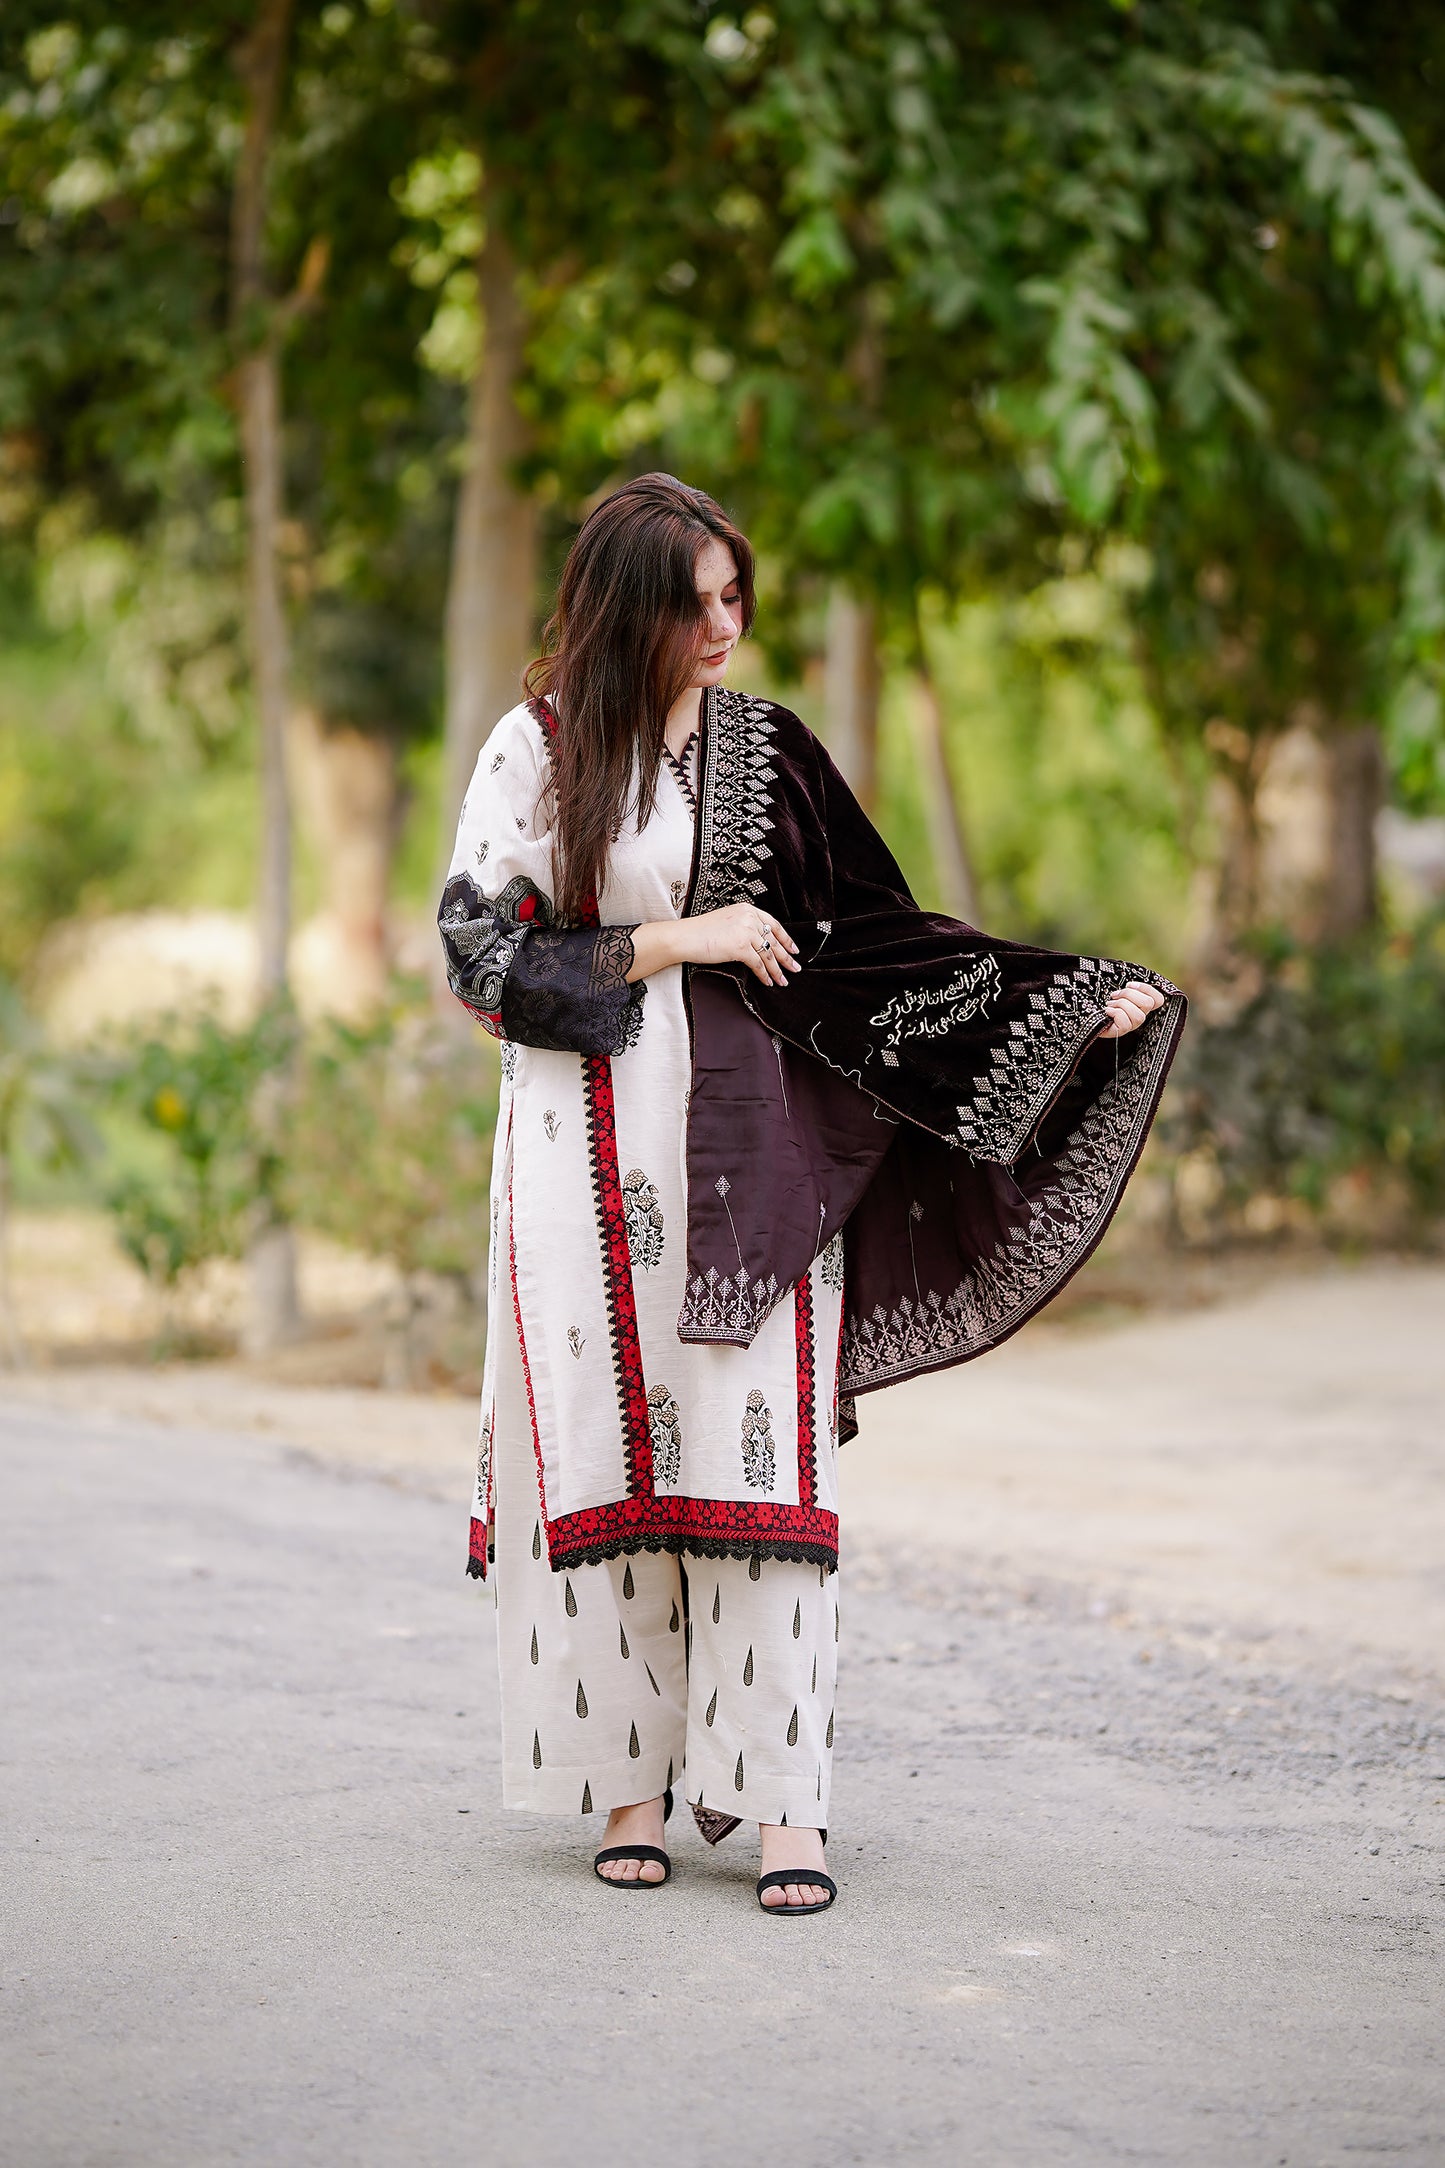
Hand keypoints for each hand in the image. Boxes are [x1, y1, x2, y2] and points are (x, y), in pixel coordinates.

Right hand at [681, 902, 800, 987]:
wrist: (685, 937)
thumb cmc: (700, 931)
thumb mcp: (727, 921)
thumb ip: (744, 926)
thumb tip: (758, 943)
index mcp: (747, 909)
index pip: (773, 924)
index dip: (786, 939)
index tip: (794, 949)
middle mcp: (749, 918)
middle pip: (774, 940)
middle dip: (786, 957)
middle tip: (795, 968)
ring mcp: (746, 932)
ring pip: (768, 954)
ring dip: (777, 970)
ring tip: (783, 980)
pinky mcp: (740, 947)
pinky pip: (758, 964)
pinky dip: (764, 974)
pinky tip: (768, 981)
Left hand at [1098, 980, 1165, 1037]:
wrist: (1088, 1015)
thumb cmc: (1103, 1001)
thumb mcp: (1117, 991)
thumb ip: (1128, 987)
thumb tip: (1130, 984)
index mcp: (1141, 1005)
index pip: (1158, 999)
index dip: (1147, 989)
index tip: (1129, 984)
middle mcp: (1139, 1016)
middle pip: (1148, 1004)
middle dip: (1129, 994)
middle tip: (1115, 995)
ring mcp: (1131, 1025)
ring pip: (1138, 1015)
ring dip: (1121, 1005)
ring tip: (1110, 1004)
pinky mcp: (1120, 1032)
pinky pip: (1125, 1023)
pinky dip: (1115, 1013)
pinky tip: (1107, 1011)